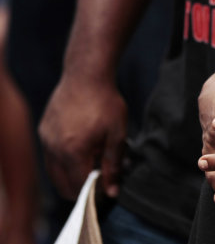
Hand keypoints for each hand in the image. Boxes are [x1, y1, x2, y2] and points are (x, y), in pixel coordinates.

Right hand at [38, 74, 125, 199]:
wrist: (86, 75)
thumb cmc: (106, 102)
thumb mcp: (117, 134)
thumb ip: (114, 165)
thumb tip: (111, 191)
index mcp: (73, 151)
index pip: (78, 186)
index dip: (93, 191)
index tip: (106, 186)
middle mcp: (54, 149)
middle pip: (62, 184)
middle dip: (80, 187)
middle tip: (99, 178)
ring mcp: (46, 140)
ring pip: (54, 172)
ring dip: (70, 175)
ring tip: (90, 163)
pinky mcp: (43, 131)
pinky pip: (50, 156)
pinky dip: (62, 160)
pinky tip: (80, 148)